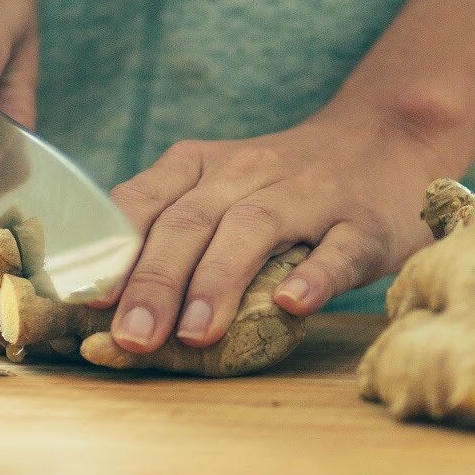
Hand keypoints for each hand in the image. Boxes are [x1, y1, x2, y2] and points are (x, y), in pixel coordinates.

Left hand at [105, 110, 448, 354]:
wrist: (389, 138)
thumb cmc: (281, 184)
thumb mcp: (214, 190)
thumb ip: (162, 232)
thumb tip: (96, 302)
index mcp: (198, 167)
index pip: (142, 204)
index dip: (111, 254)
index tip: (85, 301)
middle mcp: (247, 173)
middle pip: (189, 221)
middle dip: (155, 282)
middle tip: (132, 337)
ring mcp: (309, 194)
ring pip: (253, 228)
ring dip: (218, 281)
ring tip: (194, 333)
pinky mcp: (363, 223)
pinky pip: (337, 248)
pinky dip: (314, 275)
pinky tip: (291, 304)